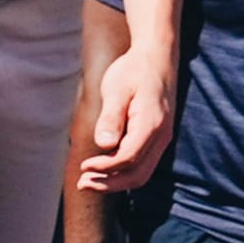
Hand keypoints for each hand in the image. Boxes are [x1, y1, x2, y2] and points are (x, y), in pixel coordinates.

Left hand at [80, 43, 174, 190]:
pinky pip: (142, 163)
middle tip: (82, 183)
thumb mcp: (116, 90)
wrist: (155, 59)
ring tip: (88, 180)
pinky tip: (102, 169)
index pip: (128, 158)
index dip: (105, 168)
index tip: (83, 167)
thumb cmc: (133, 71)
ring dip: (115, 181)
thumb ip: (111, 118)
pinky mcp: (156, 138)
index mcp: (151, 125)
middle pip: (138, 174)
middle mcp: (161, 137)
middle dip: (109, 183)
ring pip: (142, 172)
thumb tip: (104, 145)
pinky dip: (122, 171)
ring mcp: (161, 139)